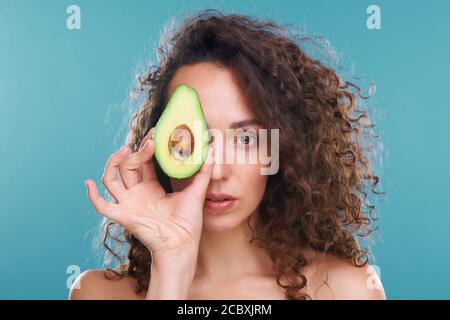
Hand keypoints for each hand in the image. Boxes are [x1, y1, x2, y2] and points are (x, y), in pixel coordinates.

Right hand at [84, 127, 214, 259]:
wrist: (182, 244)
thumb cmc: (187, 223)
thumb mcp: (196, 193)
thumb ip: (203, 172)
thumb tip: (212, 152)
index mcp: (151, 187)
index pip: (142, 162)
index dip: (146, 147)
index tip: (155, 134)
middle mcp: (137, 193)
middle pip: (127, 166)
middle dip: (136, 151)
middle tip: (150, 142)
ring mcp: (128, 204)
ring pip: (111, 179)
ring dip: (113, 163)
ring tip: (125, 150)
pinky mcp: (123, 216)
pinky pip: (102, 206)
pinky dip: (92, 196)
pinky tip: (89, 183)